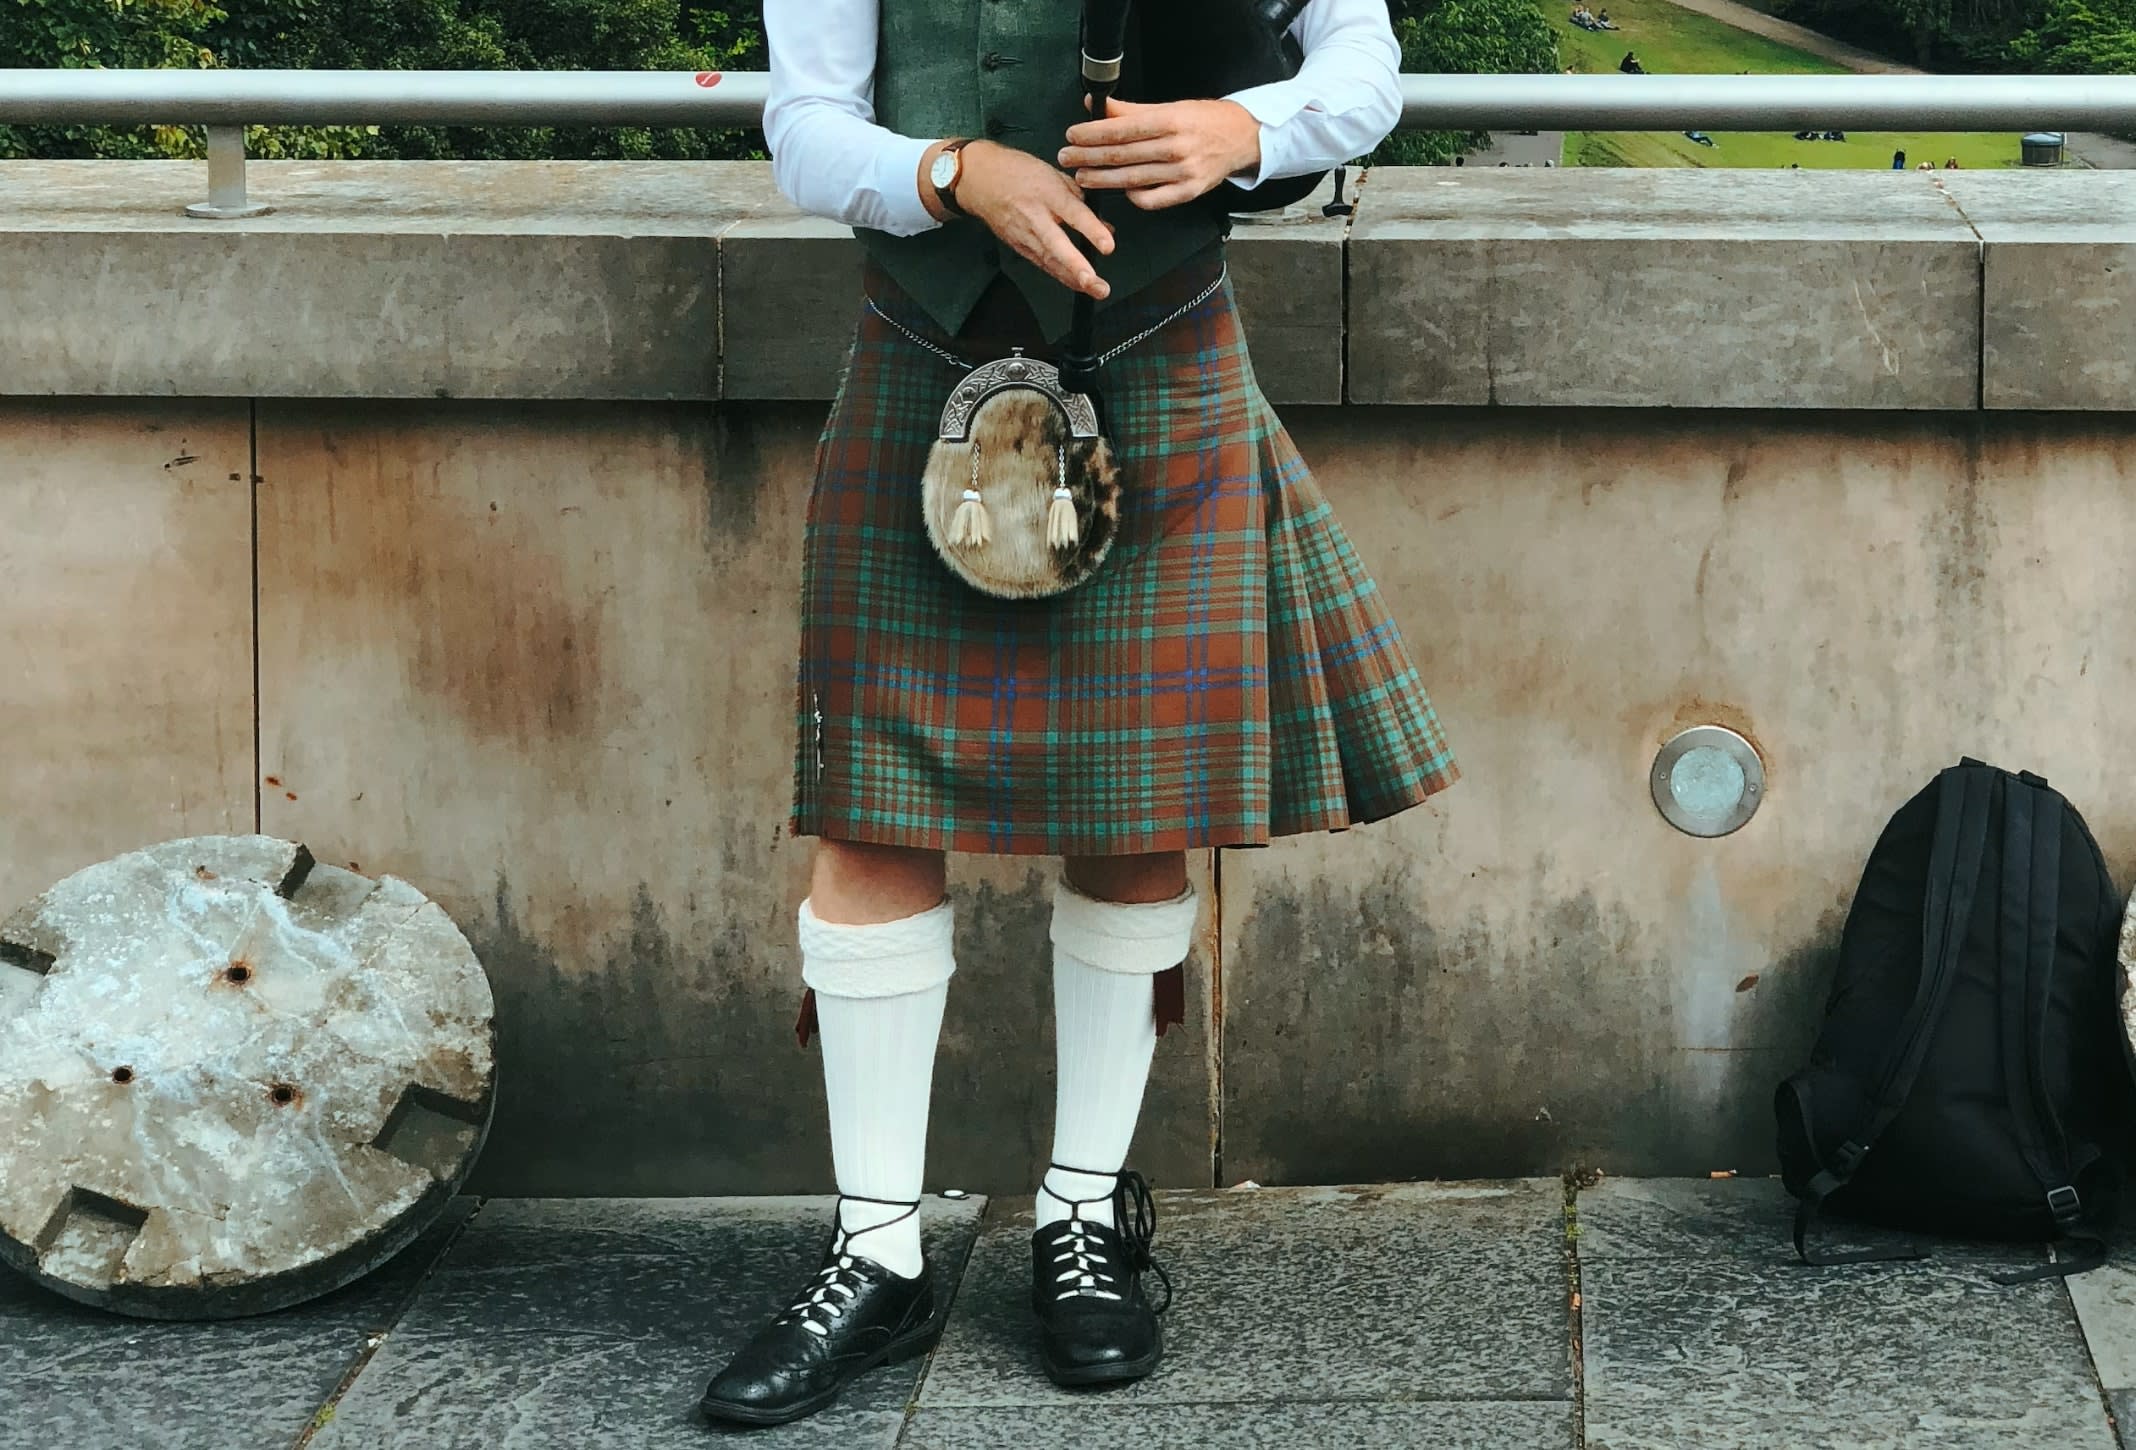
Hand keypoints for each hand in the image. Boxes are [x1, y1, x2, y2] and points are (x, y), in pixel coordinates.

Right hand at [943, 140, 1114, 299]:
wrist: (978, 179)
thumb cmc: (1016, 172)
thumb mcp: (1053, 175)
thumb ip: (1080, 200)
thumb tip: (1104, 225)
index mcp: (1047, 192)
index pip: (1073, 214)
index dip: (1092, 230)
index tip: (1108, 246)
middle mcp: (1035, 216)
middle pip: (1057, 245)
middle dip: (1076, 266)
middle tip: (1094, 281)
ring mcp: (1024, 234)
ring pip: (1050, 261)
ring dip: (1072, 278)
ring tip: (1095, 289)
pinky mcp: (1018, 246)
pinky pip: (1042, 263)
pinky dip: (1060, 274)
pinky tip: (1076, 284)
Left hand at [1059, 98, 1261, 210]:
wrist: (1240, 138)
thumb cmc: (1203, 120)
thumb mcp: (1169, 107)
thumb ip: (1131, 110)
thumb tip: (1096, 104)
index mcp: (1171, 121)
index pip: (1122, 129)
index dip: (1093, 134)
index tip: (1072, 135)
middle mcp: (1177, 148)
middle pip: (1122, 155)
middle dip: (1089, 158)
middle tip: (1066, 158)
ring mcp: (1183, 173)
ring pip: (1132, 180)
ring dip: (1102, 180)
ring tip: (1081, 177)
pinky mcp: (1188, 193)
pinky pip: (1151, 200)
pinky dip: (1132, 196)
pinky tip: (1119, 190)